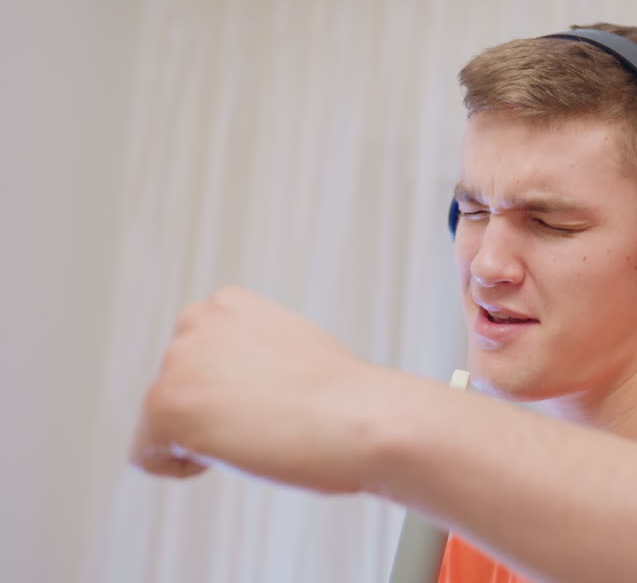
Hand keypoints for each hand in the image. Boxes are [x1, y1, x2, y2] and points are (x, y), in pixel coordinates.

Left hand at [130, 285, 381, 493]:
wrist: (360, 417)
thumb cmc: (343, 398)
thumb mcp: (291, 347)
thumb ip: (248, 351)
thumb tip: (225, 387)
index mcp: (228, 302)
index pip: (197, 358)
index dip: (230, 389)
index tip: (272, 398)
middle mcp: (195, 321)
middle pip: (177, 388)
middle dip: (212, 410)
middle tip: (268, 418)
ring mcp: (178, 361)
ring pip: (163, 420)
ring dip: (203, 436)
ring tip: (257, 431)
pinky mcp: (165, 404)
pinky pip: (145, 454)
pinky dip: (180, 467)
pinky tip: (229, 454)